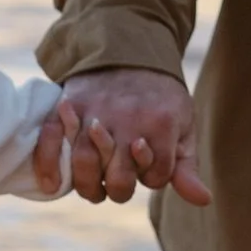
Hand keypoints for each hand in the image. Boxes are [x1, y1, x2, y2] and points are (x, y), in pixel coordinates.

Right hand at [56, 68, 210, 205]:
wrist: (129, 50)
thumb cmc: (160, 98)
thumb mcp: (182, 127)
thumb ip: (186, 166)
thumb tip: (203, 200)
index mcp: (161, 125)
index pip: (155, 177)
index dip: (153, 178)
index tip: (151, 165)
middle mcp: (127, 120)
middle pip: (118, 178)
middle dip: (119, 189)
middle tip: (116, 183)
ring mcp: (94, 112)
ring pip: (85, 164)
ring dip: (87, 186)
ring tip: (92, 188)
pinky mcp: (69, 106)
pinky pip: (51, 138)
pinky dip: (47, 163)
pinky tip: (51, 185)